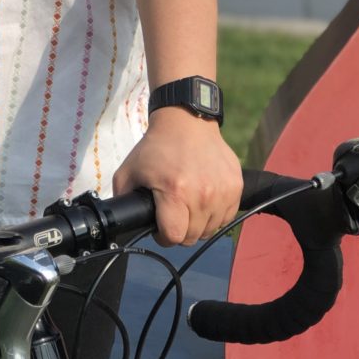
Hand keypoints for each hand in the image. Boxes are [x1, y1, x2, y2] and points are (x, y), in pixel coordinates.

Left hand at [112, 108, 242, 245]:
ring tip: (188, 205)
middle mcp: (202, 194)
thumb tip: (122, 222)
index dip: (163, 236)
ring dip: (198, 223)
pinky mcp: (235, 186)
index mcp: (175, 192)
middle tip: (173, 214)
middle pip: (192, 236)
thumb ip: (122, 200)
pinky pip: (226, 217)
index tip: (160, 227)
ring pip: (210, 229)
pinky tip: (203, 199)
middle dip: (180, 230)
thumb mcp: (128, 171)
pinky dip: (214, 214)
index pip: (174, 236)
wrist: (187, 122)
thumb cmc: (157, 147)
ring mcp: (222, 191)